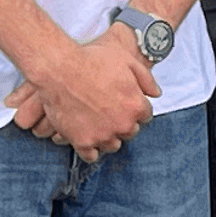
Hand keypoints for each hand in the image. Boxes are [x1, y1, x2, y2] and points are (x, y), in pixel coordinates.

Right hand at [9, 34, 160, 158]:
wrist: (60, 69)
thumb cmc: (92, 60)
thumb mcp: (126, 60)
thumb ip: (145, 78)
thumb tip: (155, 93)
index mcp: (136, 106)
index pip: (145, 116)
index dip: (135, 107)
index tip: (124, 103)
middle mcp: (123, 124)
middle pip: (130, 132)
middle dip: (123, 122)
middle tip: (109, 110)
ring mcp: (103, 135)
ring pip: (112, 145)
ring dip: (108, 136)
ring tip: (97, 123)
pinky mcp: (82, 142)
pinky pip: (91, 156)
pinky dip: (90, 149)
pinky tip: (86, 137)